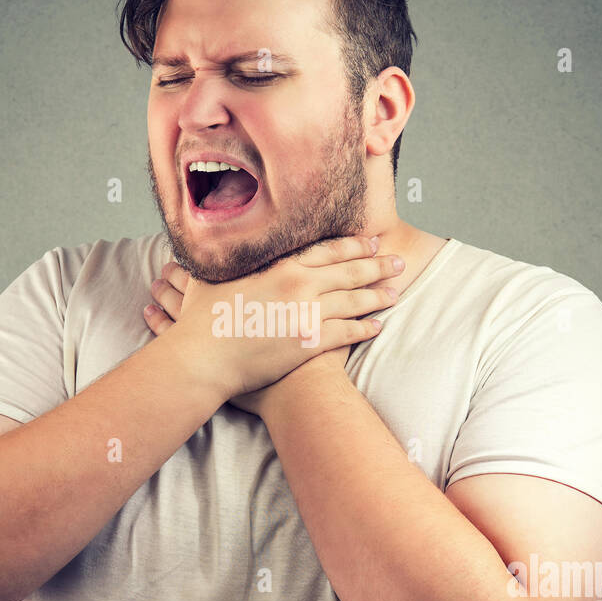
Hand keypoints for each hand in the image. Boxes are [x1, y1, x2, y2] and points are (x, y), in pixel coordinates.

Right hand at [142, 235, 400, 410]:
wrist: (204, 357)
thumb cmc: (203, 318)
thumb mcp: (215, 274)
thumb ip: (232, 258)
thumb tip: (227, 244)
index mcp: (280, 265)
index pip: (327, 250)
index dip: (354, 246)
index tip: (371, 243)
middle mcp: (300, 285)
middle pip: (349, 271)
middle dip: (378, 266)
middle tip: (398, 263)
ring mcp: (307, 313)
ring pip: (354, 301)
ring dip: (378, 296)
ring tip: (395, 293)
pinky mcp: (310, 343)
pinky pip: (348, 332)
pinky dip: (366, 328)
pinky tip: (378, 326)